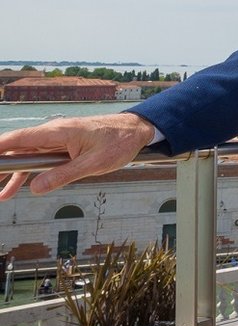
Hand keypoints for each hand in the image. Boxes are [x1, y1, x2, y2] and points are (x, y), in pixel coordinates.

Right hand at [0, 113, 155, 199]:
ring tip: (0, 194)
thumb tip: (35, 188)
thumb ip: (63, 175)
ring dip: (11, 174)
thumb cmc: (119, 142)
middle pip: (17, 148)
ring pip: (26, 156)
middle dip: (1, 165)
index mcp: (59, 131)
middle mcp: (54, 132)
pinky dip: (27, 173)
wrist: (137, 130)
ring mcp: (58, 139)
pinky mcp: (64, 145)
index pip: (18, 138)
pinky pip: (40, 158)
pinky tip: (16, 188)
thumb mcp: (94, 164)